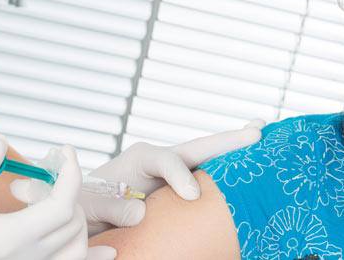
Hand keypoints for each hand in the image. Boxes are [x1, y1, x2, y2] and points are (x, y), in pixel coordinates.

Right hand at [10, 146, 116, 259]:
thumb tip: (1, 142)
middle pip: (71, 222)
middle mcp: (27, 256)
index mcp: (11, 236)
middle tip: (50, 177)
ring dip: (77, 222)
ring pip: (77, 247)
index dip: (70, 174)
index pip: (61, 204)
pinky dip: (93, 257)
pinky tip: (110, 251)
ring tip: (61, 204)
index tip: (67, 153)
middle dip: (68, 194)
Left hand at [82, 119, 264, 234]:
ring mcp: (174, 175)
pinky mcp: (180, 191)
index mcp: (138, 159)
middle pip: (198, 148)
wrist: (86, 215)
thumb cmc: (82, 208)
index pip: (165, 160)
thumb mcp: (89, 207)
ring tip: (261, 135)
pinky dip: (229, 175)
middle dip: (228, 140)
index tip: (191, 196)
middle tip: (258, 129)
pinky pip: (208, 182)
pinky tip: (250, 173)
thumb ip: (112, 206)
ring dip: (235, 152)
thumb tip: (141, 211)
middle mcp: (160, 161)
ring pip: (208, 162)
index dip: (180, 176)